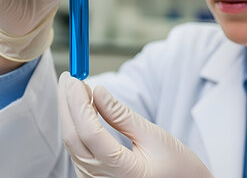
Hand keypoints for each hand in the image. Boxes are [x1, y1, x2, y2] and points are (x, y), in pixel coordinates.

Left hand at [57, 72, 212, 177]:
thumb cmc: (178, 168)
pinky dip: (76, 127)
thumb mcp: (154, 137)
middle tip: (69, 77)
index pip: (89, 133)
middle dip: (67, 105)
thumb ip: (122, 116)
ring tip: (74, 89)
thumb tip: (97, 92)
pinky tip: (79, 110)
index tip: (75, 79)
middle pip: (73, 138)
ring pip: (72, 145)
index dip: (78, 103)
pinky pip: (78, 151)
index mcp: (123, 172)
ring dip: (70, 115)